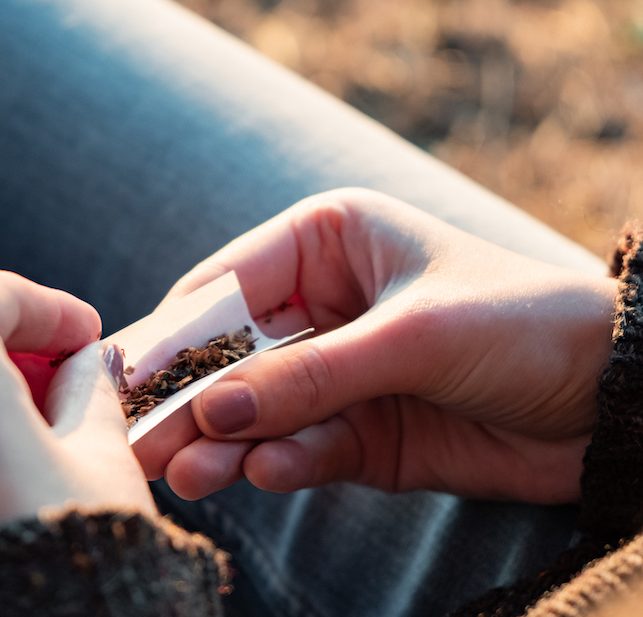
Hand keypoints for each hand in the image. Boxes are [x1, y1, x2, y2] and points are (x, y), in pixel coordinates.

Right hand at [133, 188, 615, 503]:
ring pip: (258, 408)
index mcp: (325, 241)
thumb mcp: (412, 336)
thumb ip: (310, 376)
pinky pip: (302, 446)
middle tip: (135, 443)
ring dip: (224, 442)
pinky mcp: (359, 430)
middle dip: (188, 399)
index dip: (173, 334)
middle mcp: (321, 302)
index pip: (224, 286)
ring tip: (186, 475)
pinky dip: (281, 462)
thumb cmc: (522, 324)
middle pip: (229, 354)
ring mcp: (337, 371)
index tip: (122, 380)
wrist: (613, 398)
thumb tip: (214, 413)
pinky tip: (262, 473)